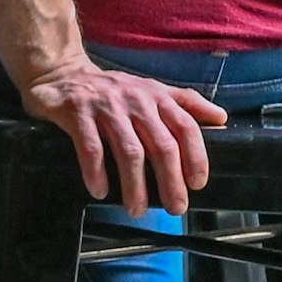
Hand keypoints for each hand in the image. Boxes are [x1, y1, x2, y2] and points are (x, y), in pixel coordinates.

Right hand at [21, 57, 222, 215]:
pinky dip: (96, 172)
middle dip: (171, 180)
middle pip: (161, 145)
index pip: (185, 127)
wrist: (61, 71)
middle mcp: (135, 101)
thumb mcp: (151, 89)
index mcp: (156, 97)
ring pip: (129, 150)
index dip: (196, 157)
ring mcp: (106, 107)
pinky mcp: (77, 113)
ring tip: (136, 209)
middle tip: (175, 207)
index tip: (197, 184)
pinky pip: (90, 147)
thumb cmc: (111, 88)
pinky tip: (99, 190)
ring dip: (135, 185)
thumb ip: (185, 103)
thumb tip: (221, 118)